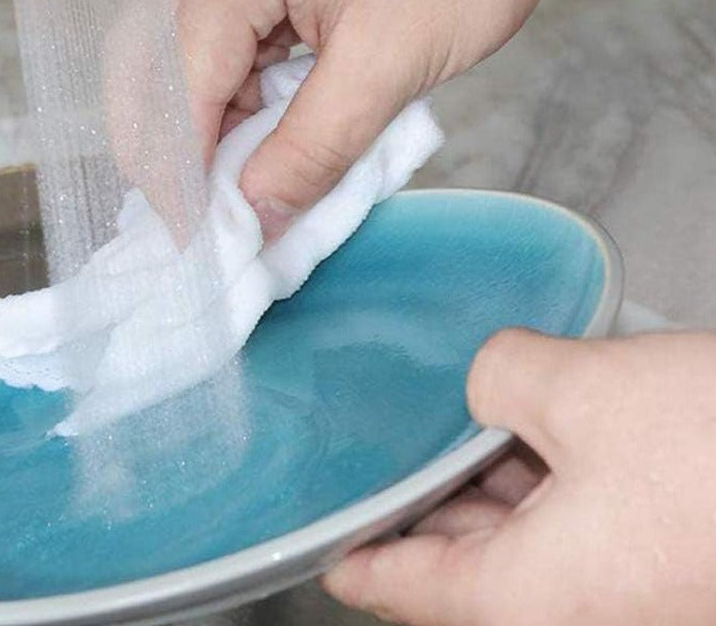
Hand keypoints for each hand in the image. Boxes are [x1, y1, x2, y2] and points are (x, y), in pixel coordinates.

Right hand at [177, 0, 578, 238]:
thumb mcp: (389, 65)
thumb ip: (311, 149)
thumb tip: (253, 214)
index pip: (179, 73)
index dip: (178, 163)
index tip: (188, 236)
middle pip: (162, 50)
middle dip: (177, 136)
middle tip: (200, 214)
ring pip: (188, 36)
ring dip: (210, 107)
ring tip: (241, 172)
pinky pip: (223, 13)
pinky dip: (238, 73)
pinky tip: (264, 115)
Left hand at [323, 328, 715, 625]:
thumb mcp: (581, 391)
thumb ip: (499, 377)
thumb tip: (491, 384)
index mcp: (523, 598)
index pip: (401, 587)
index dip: (350, 558)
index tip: (315, 543)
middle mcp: (569, 610)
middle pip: (459, 560)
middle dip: (418, 500)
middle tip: (373, 452)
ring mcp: (622, 589)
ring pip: (520, 536)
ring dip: (484, 478)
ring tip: (442, 421)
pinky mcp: (663, 555)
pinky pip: (577, 519)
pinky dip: (542, 473)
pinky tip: (527, 420)